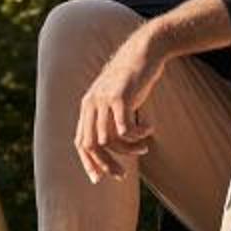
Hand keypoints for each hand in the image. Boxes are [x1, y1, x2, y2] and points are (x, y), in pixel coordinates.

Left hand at [75, 31, 166, 183]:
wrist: (143, 51)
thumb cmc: (132, 79)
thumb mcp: (116, 100)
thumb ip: (110, 119)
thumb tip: (111, 145)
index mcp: (87, 107)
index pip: (81, 142)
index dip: (89, 162)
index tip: (100, 178)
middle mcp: (91, 104)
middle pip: (92, 145)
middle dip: (107, 164)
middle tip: (123, 175)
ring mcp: (103, 100)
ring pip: (109, 139)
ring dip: (129, 149)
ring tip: (145, 147)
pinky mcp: (119, 97)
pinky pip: (125, 128)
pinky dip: (138, 134)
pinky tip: (150, 128)